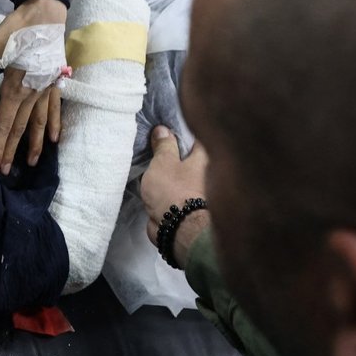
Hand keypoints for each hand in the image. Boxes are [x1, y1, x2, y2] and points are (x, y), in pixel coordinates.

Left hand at [0, 0, 67, 173]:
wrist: (46, 12)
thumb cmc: (18, 28)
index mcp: (15, 86)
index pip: (5, 122)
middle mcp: (33, 92)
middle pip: (20, 127)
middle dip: (12, 150)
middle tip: (6, 172)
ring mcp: (46, 88)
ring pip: (39, 123)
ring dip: (34, 144)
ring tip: (31, 163)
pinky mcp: (55, 81)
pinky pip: (55, 108)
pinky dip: (54, 124)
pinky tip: (54, 139)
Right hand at [140, 126, 209, 252]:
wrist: (177, 229)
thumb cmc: (173, 190)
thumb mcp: (163, 162)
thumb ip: (163, 145)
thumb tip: (163, 129)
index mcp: (204, 158)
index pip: (195, 138)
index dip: (179, 131)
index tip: (165, 127)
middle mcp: (205, 173)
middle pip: (188, 157)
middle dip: (173, 152)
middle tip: (153, 143)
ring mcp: (195, 190)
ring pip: (180, 175)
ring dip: (168, 171)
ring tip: (149, 161)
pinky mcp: (185, 205)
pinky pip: (173, 189)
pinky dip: (165, 186)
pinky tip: (152, 181)